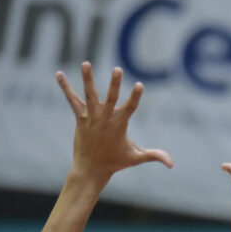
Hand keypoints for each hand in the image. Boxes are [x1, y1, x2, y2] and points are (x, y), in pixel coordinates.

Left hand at [56, 62, 172, 182]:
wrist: (91, 168)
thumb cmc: (115, 162)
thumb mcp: (136, 157)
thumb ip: (154, 156)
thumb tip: (172, 164)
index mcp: (119, 125)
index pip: (130, 107)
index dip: (135, 96)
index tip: (139, 85)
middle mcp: (105, 119)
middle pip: (111, 98)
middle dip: (115, 84)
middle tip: (118, 69)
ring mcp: (91, 117)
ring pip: (89, 95)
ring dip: (88, 79)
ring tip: (86, 63)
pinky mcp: (79, 118)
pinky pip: (72, 100)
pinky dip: (65, 87)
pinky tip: (59, 74)